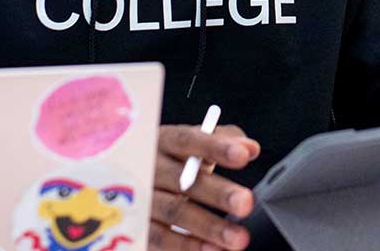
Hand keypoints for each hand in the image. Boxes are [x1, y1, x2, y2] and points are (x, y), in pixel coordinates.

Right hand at [150, 123, 259, 249]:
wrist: (129, 184)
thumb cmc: (170, 162)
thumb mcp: (190, 146)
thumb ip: (221, 141)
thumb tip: (250, 147)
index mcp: (162, 141)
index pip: (188, 140)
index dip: (215, 147)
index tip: (243, 155)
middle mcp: (150, 168)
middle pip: (183, 180)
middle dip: (217, 192)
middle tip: (245, 202)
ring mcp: (141, 198)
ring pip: (174, 212)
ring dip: (209, 227)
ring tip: (238, 238)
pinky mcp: (138, 226)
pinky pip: (162, 239)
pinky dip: (188, 246)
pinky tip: (214, 250)